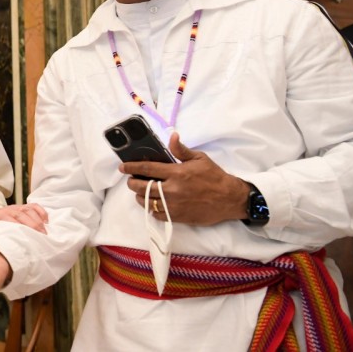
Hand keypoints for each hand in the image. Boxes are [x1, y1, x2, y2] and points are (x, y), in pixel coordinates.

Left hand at [0, 203, 48, 236]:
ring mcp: (15, 207)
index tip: (26, 237)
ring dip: (38, 221)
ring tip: (45, 234)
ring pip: (28, 210)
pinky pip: (33, 206)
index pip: (6, 218)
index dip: (17, 226)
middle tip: (42, 238)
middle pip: (20, 214)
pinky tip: (46, 222)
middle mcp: (5, 210)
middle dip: (32, 225)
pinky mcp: (22, 208)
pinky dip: (41, 212)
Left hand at [123, 132, 249, 225]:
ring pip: (146, 202)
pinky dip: (150, 208)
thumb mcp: (200, 158)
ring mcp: (174, 205)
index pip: (147, 169)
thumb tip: (172, 136)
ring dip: (139, 196)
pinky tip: (151, 203)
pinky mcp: (177, 217)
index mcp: (177, 173)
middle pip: (142, 187)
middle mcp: (173, 190)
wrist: (229, 199)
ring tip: (140, 191)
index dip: (131, 167)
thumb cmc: (214, 177)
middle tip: (131, 180)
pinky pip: (156, 214)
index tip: (123, 167)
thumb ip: (181, 150)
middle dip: (132, 182)